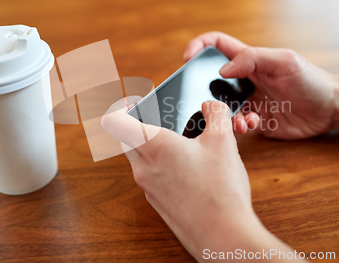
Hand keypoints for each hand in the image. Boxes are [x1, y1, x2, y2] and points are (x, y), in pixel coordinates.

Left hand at [101, 100, 295, 260]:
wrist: (223, 236)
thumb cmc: (220, 191)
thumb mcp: (223, 141)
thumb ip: (216, 115)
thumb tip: (211, 106)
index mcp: (153, 146)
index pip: (115, 121)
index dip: (120, 106)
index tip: (133, 101)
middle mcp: (143, 168)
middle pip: (126, 138)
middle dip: (139, 125)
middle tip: (161, 120)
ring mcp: (148, 187)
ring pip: (140, 158)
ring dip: (154, 146)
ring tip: (182, 143)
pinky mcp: (158, 202)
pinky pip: (152, 176)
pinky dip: (163, 166)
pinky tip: (190, 169)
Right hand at [185, 32, 338, 139]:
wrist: (331, 109)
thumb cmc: (311, 79)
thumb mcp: (285, 61)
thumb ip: (253, 59)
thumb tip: (222, 70)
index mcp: (249, 60)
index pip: (217, 45)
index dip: (199, 46)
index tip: (187, 57)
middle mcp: (244, 80)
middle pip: (210, 79)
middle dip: (200, 88)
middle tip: (198, 99)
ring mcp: (247, 101)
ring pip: (220, 106)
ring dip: (222, 113)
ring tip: (239, 119)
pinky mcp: (253, 120)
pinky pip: (234, 124)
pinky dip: (237, 126)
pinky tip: (252, 124)